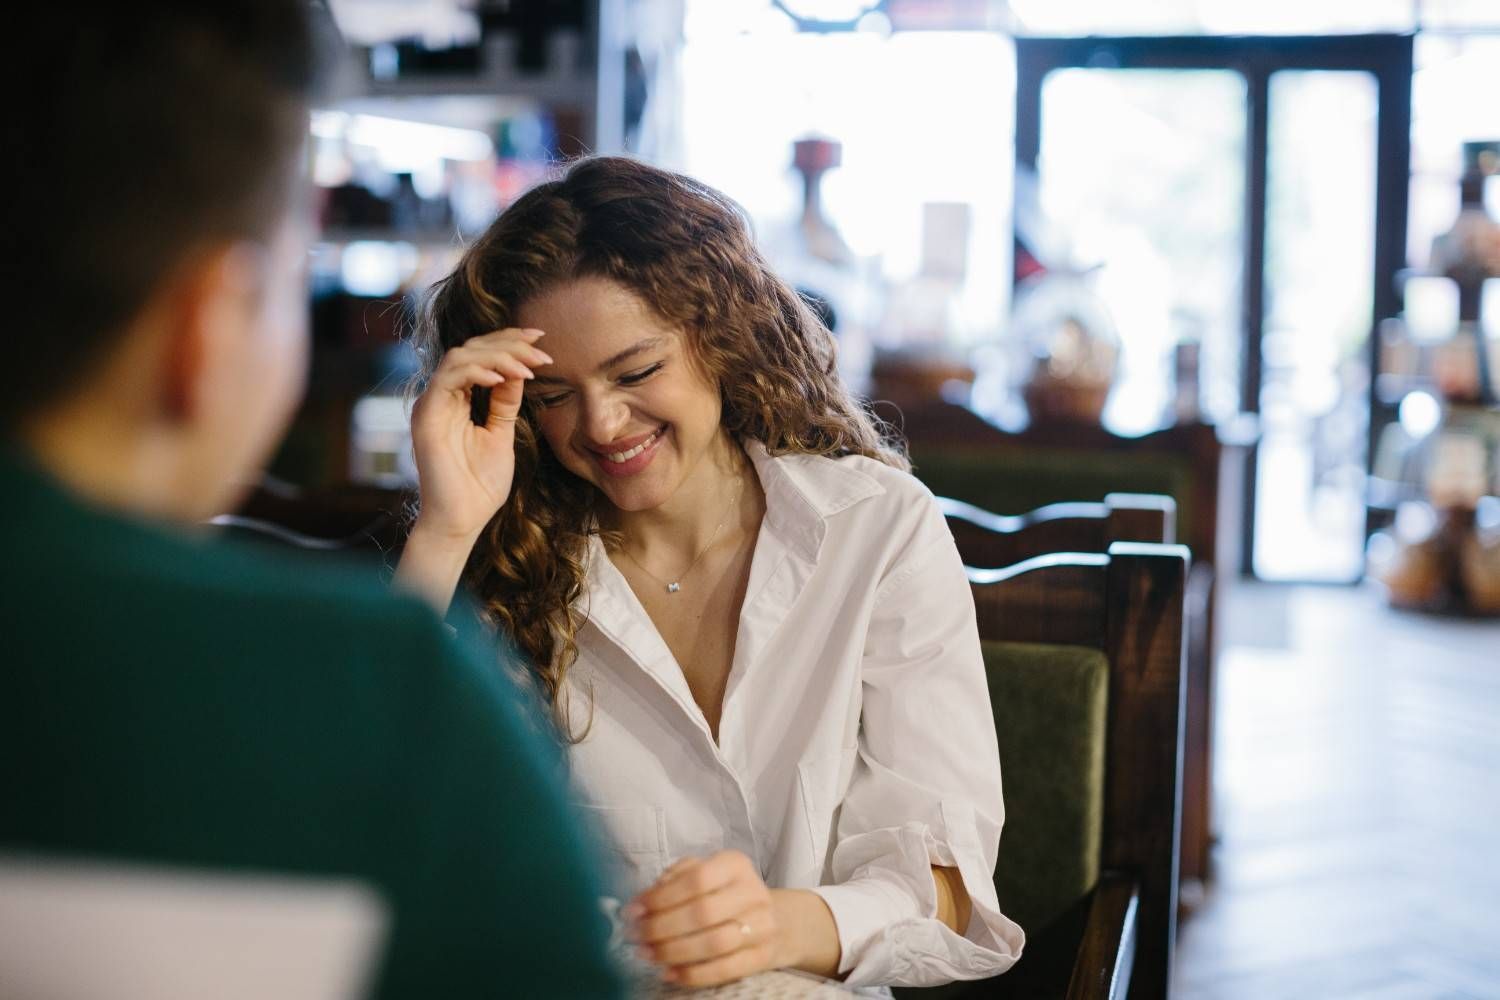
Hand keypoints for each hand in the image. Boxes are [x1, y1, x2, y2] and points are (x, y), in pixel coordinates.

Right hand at [408, 328, 551, 543]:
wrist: (462, 520)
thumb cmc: (480, 485)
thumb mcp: (501, 434)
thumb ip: (505, 403)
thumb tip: (519, 370)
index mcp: (457, 400)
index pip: (479, 355)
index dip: (508, 342)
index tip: (540, 340)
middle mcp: (441, 397)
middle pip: (470, 348)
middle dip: (508, 343)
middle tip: (540, 350)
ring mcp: (431, 404)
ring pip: (460, 356)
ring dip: (498, 355)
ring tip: (527, 367)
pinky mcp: (426, 415)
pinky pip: (448, 378)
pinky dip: (477, 372)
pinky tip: (503, 378)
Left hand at [627, 851, 784, 987]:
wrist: (765, 917)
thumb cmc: (722, 893)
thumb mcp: (701, 873)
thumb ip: (673, 880)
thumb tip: (641, 902)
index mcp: (735, 864)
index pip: (696, 879)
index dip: (661, 897)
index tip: (633, 911)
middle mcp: (753, 892)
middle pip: (704, 912)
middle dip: (662, 927)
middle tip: (636, 936)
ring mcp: (763, 925)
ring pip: (715, 943)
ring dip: (674, 951)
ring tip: (648, 954)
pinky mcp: (763, 955)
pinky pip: (726, 970)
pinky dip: (693, 975)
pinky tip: (669, 973)